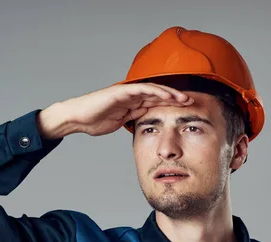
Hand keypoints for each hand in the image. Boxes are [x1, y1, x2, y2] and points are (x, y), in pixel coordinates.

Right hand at [38, 83, 193, 138]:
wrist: (78, 117)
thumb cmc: (94, 121)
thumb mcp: (120, 122)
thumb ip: (133, 119)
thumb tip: (146, 121)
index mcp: (132, 104)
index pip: (156, 103)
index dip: (171, 106)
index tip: (186, 111)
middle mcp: (132, 96)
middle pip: (159, 95)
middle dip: (176, 99)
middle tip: (193, 102)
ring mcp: (127, 92)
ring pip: (154, 90)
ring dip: (170, 94)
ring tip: (185, 98)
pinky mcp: (122, 91)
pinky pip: (143, 89)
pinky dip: (156, 92)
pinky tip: (168, 95)